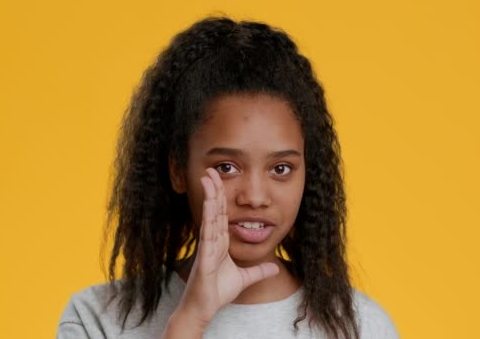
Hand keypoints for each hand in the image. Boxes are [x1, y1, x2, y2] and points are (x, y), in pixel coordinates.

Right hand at [176, 168, 279, 325]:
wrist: (203, 309)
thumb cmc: (217, 293)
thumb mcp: (244, 279)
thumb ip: (258, 272)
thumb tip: (275, 268)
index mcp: (220, 243)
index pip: (222, 215)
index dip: (222, 197)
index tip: (221, 180)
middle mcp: (212, 241)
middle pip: (214, 210)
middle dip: (214, 189)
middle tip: (211, 169)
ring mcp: (207, 247)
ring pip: (210, 216)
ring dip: (209, 196)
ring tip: (208, 177)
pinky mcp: (204, 256)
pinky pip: (207, 233)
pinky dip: (208, 216)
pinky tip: (209, 202)